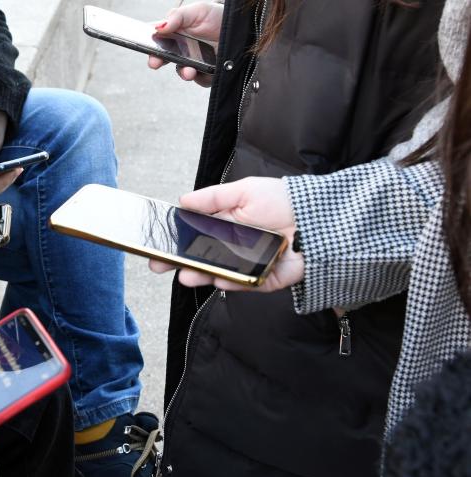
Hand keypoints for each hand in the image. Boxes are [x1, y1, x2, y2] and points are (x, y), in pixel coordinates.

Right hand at [148, 177, 304, 292]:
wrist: (322, 218)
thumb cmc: (284, 201)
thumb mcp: (245, 191)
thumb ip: (213, 198)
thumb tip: (182, 200)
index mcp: (225, 226)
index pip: (193, 236)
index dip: (174, 242)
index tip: (156, 246)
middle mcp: (232, 248)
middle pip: (201, 258)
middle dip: (179, 262)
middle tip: (159, 266)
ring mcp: (247, 265)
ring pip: (218, 273)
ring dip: (201, 275)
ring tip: (186, 275)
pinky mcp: (265, 279)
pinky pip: (245, 283)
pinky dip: (232, 283)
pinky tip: (219, 280)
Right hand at [149, 2, 222, 86]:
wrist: (243, 28)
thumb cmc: (217, 16)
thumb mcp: (198, 10)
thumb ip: (178, 17)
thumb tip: (159, 27)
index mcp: (175, 33)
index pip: (157, 40)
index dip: (148, 44)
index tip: (144, 46)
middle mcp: (181, 50)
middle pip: (164, 58)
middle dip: (157, 61)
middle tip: (154, 62)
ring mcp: (193, 63)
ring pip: (182, 72)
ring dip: (183, 73)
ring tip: (189, 71)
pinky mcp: (207, 74)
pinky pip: (201, 80)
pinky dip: (202, 77)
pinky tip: (207, 71)